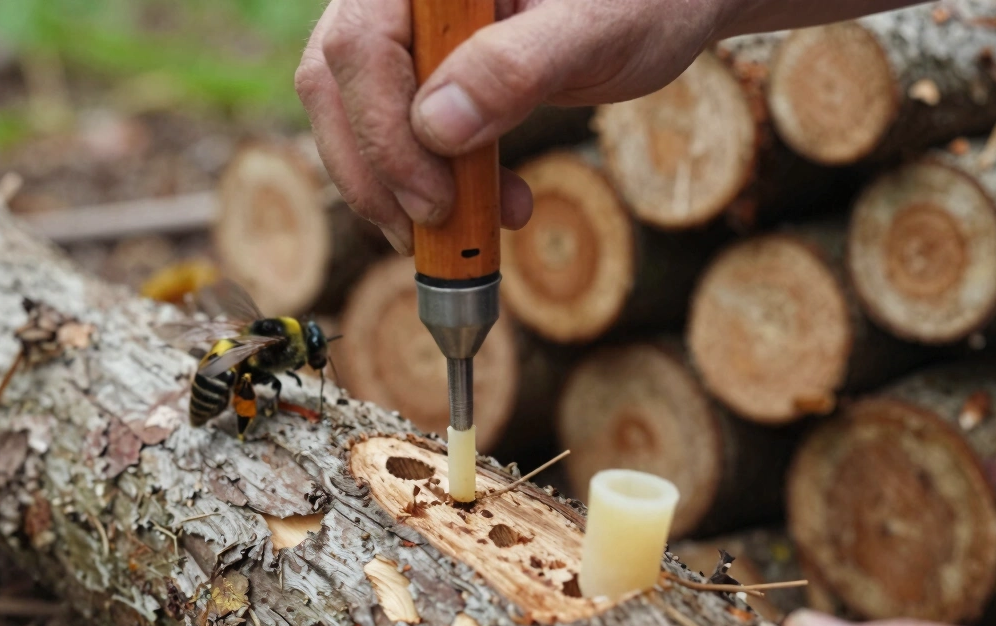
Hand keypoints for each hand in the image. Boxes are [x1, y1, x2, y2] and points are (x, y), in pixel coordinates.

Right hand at [294, 0, 735, 254]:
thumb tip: (435, 127)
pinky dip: (426, 180)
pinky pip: (391, 127)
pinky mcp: (421, 67)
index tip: (435, 201)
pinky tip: (486, 205)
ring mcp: (406, 27)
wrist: (658, 4)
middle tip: (437, 232)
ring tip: (471, 229)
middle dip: (379, 172)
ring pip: (353, 113)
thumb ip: (515, 68)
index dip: (384, 134)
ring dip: (398, 187)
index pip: (360, 45)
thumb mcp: (596, 30)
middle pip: (337, 83)